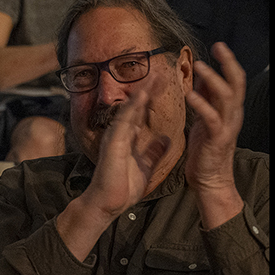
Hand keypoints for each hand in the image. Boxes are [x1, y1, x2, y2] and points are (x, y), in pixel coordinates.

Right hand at [57, 91, 176, 260]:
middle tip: (162, 72)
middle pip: (135, 105)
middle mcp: (120, 133)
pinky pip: (123, 121)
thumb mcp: (145, 167)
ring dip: (142, 91)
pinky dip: (132, 107)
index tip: (165, 84)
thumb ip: (153, 152)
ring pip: (129, 108)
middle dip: (148, 88)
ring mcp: (115, 135)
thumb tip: (165, 139)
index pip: (142, 112)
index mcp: (128, 137)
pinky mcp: (113, 142)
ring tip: (154, 76)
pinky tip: (142, 96)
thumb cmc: (122, 187)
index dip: (152, 98)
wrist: (108, 203)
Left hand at [185, 43, 245, 227]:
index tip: (217, 45)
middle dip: (228, 64)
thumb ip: (207, 98)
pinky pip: (211, 118)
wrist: (208, 178)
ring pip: (226, 98)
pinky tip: (190, 93)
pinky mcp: (216, 139)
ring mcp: (226, 127)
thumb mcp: (206, 117)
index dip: (227, 62)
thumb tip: (203, 76)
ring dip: (214, 80)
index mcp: (230, 109)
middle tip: (218, 47)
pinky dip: (202, 104)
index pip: (233, 80)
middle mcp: (232, 115)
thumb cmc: (205, 147)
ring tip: (201, 66)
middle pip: (236, 84)